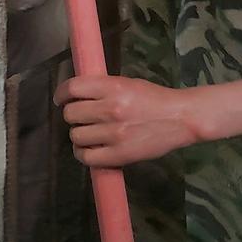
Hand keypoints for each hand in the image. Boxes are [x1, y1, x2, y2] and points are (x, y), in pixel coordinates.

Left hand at [54, 75, 198, 167]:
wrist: (181, 118)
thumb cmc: (154, 98)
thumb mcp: (128, 84)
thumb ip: (103, 88)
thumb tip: (78, 94)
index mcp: (112, 87)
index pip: (73, 88)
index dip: (62, 94)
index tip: (61, 99)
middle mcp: (110, 109)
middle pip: (71, 114)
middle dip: (72, 116)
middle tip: (81, 117)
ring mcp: (114, 134)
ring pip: (76, 136)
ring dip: (78, 135)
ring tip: (88, 133)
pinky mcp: (119, 155)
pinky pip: (87, 157)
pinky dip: (83, 153)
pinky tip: (88, 149)